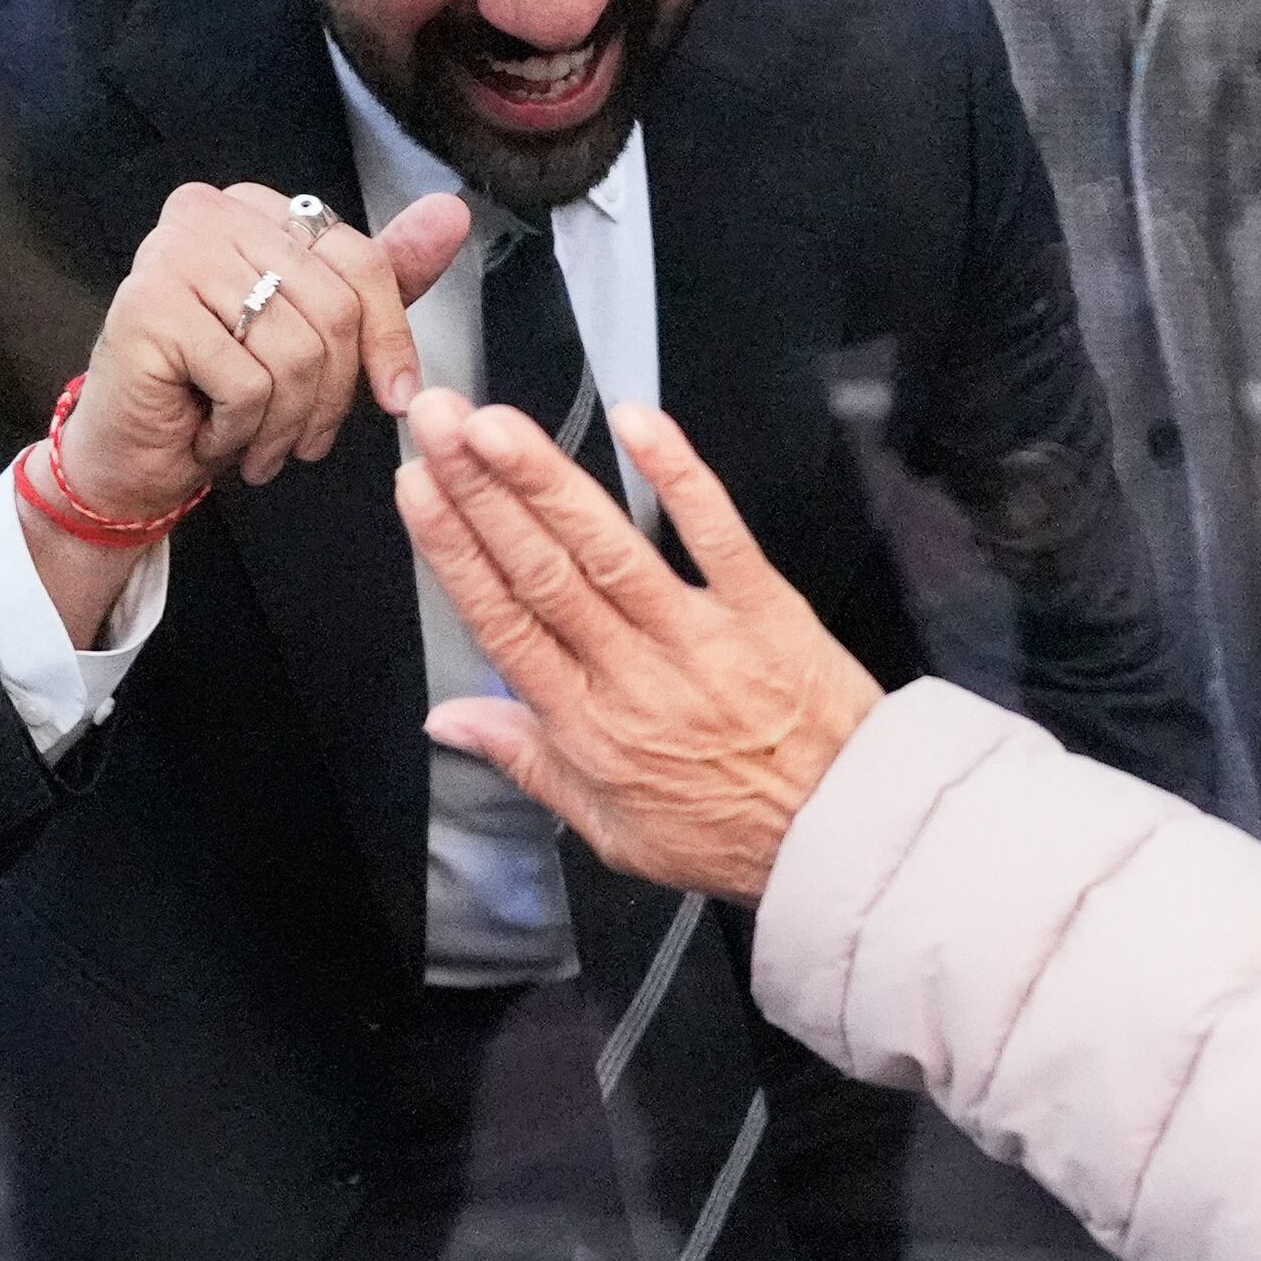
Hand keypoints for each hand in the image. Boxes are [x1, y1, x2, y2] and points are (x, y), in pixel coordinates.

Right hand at [59, 184, 465, 512]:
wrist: (133, 452)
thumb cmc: (220, 390)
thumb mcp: (318, 330)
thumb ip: (382, 274)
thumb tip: (451, 214)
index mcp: (255, 206)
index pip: (359, 261)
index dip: (389, 340)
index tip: (397, 396)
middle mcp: (208, 213)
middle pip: (332, 310)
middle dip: (332, 396)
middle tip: (305, 441)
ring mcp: (172, 254)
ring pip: (294, 352)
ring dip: (287, 424)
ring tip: (262, 445)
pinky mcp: (148, 307)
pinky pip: (246, 383)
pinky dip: (241, 430)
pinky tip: (213, 436)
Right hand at [397, 391, 882, 900]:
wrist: (843, 836)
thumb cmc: (730, 833)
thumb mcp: (610, 831)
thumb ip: (526, 762)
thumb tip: (447, 720)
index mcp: (588, 726)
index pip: (503, 625)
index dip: (453, 552)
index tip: (417, 490)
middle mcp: (633, 675)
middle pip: (540, 572)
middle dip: (479, 491)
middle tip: (437, 424)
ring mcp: (698, 636)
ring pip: (607, 548)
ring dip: (546, 479)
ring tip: (497, 426)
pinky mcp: (763, 608)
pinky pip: (715, 533)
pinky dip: (677, 474)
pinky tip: (637, 423)